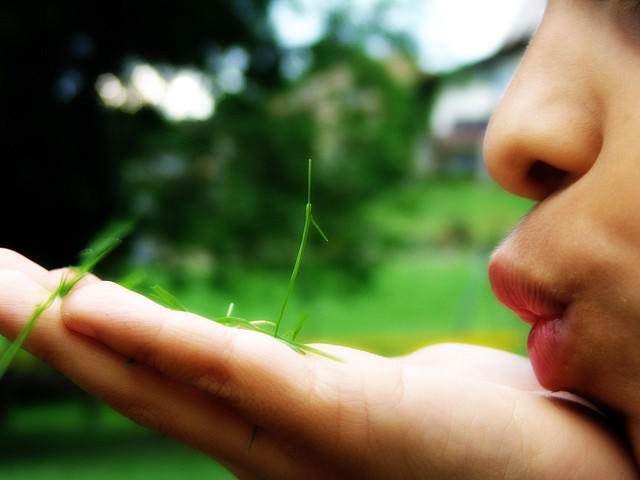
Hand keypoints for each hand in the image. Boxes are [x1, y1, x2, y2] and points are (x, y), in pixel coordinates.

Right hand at [0, 249, 635, 478]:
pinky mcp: (346, 424)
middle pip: (139, 382)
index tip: (39, 298)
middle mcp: (267, 450)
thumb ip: (313, 387)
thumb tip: (271, 362)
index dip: (92, 340)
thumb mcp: (371, 399)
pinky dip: (158, 343)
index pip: (163, 381)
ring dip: (77, 332)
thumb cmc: (477, 441)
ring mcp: (299, 446)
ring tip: (3, 286)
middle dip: (51, 330)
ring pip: (165, 382)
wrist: (574, 479)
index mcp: (274, 435)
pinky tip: (93, 311)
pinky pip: (236, 378)